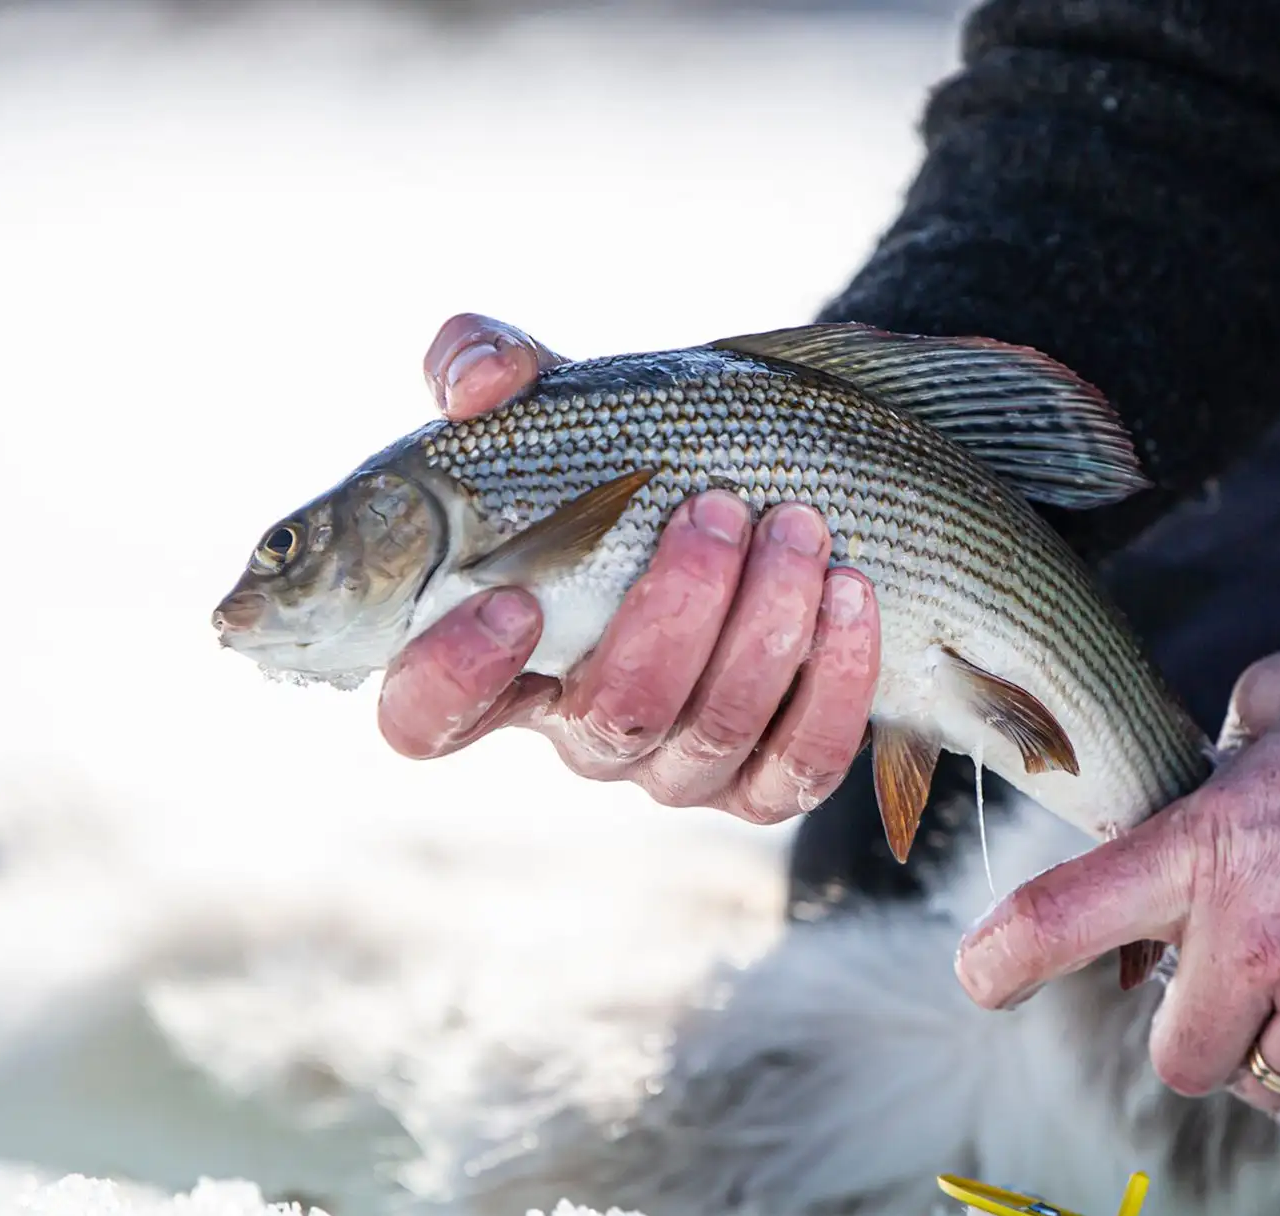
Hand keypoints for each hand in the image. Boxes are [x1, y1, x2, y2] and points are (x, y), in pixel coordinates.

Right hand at [377, 313, 880, 823]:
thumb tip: (477, 386)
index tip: (509, 600)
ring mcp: (678, 767)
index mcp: (500, 661)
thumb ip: (487, 368)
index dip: (453, 679)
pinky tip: (851, 592)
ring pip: (715, 729)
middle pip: (612, 715)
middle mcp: (583, 730)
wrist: (764, 495)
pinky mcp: (769, 783)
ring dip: (765, 623)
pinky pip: (804, 761)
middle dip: (674, 610)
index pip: (428, 717)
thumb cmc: (632, 458)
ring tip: (799, 528)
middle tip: (715, 507)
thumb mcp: (559, 404)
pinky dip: (837, 679)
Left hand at [951, 640, 1279, 1132]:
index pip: (1064, 916)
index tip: (983, 977)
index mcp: (1207, 844)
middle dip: (1201, 1027)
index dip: (1005, 959)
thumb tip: (1196, 783)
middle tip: (1245, 980)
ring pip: (1264, 1087)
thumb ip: (1217, 754)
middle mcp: (1256, 937)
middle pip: (1174, 1056)